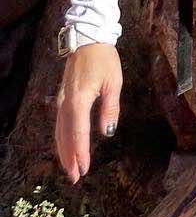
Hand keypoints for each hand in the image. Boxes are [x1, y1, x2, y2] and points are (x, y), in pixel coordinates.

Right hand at [55, 42, 122, 181]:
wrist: (88, 39)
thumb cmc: (104, 60)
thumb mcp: (113, 83)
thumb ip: (110, 108)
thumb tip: (107, 132)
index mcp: (79, 100)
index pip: (78, 133)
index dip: (81, 153)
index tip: (84, 169)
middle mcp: (65, 103)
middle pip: (65, 136)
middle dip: (70, 158)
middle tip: (75, 177)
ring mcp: (61, 100)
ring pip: (59, 132)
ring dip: (64, 151)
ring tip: (70, 168)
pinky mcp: (62, 98)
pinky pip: (59, 123)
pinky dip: (62, 138)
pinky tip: (65, 146)